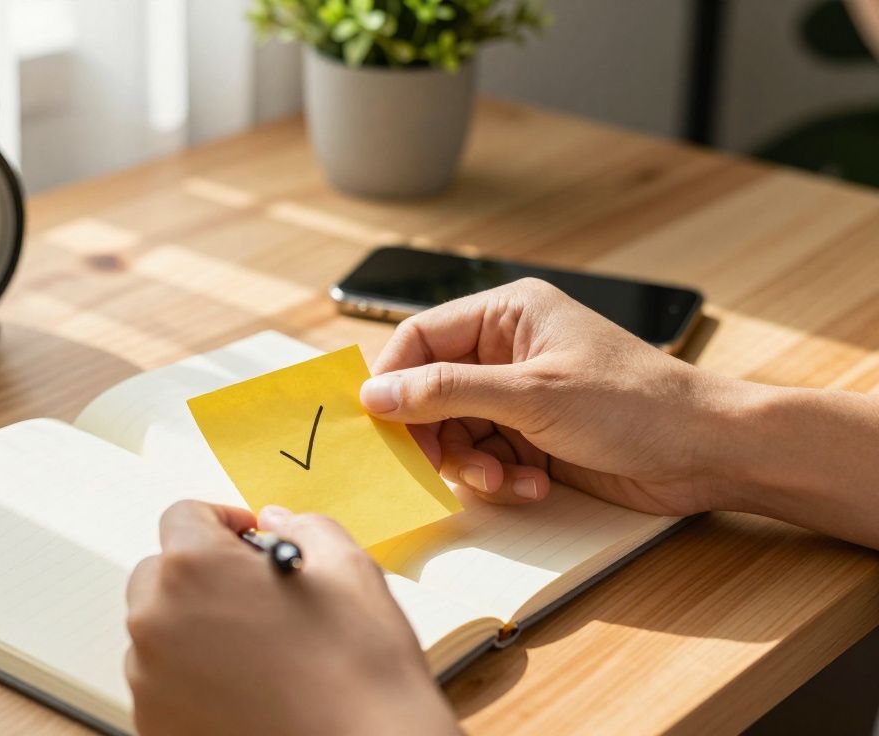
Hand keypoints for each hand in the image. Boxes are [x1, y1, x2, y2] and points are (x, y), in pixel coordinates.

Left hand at [126, 501, 457, 735]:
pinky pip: (163, 681)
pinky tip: (246, 687)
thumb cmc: (358, 671)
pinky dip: (193, 677)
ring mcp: (149, 678)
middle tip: (256, 595)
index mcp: (194, 567)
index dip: (224, 522)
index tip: (249, 540)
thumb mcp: (347, 570)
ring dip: (195, 627)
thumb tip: (276, 523)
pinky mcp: (155, 723)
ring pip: (161, 630)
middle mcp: (157, 620)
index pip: (184, 516)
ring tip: (257, 650)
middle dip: (204, 575)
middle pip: (162, 574)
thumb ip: (302, 527)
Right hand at [360, 278, 738, 515]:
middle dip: (438, 435)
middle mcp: (507, 349)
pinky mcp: (534, 434)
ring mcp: (521, 394)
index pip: (420, 338)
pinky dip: (502, 477)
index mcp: (506, 314)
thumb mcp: (532, 395)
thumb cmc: (634, 404)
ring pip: (456, 431)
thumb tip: (376, 394)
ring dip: (474, 464)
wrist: (708, 452)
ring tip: (506, 478)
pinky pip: (488, 456)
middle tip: (445, 466)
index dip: (394, 381)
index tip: (379, 424)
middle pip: (431, 391)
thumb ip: (447, 392)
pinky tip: (534, 484)